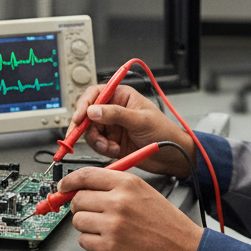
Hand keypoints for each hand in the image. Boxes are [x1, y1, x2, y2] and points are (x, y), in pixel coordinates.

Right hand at [66, 83, 195, 178]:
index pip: (95, 94)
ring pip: (90, 132)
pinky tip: (115, 151)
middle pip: (88, 114)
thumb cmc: (164, 132)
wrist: (171, 157)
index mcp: (121, 96)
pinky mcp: (111, 142)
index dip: (84, 104)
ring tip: (111, 147)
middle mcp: (113, 110)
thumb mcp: (140, 120)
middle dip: (87, 127)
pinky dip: (103, 149)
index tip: (79, 117)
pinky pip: (97, 145)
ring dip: (97, 141)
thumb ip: (116, 114)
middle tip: (88, 137)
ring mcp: (112, 127)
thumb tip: (93, 110)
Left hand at [66, 168, 202, 250]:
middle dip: (80, 207)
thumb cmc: (168, 223)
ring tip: (104, 228)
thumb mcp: (145, 191)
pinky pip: (83, 241)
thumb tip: (85, 186)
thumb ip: (116, 186)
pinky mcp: (111, 247)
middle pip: (78, 199)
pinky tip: (107, 241)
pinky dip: (91, 242)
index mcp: (128, 183)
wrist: (185, 249)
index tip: (63, 187)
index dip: (68, 182)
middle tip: (91, 212)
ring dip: (86, 226)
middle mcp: (119, 201)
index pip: (85, 175)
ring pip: (78, 221)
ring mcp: (113, 224)